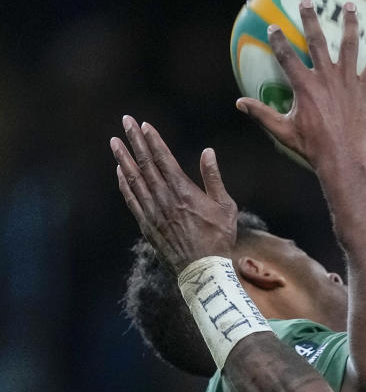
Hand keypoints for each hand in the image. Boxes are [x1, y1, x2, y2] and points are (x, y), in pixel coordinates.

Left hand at [111, 117, 236, 272]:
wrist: (203, 270)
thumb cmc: (219, 239)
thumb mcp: (225, 207)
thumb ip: (214, 178)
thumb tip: (208, 152)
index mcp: (183, 191)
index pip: (163, 158)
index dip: (152, 140)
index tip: (143, 125)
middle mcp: (164, 198)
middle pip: (145, 163)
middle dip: (134, 140)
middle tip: (126, 121)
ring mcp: (153, 212)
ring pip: (134, 179)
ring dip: (123, 158)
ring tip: (114, 141)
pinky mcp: (147, 225)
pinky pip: (131, 200)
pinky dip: (124, 184)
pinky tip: (119, 171)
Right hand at [236, 0, 365, 178]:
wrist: (345, 160)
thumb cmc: (314, 149)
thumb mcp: (284, 132)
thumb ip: (262, 114)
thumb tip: (239, 103)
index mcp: (304, 86)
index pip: (286, 56)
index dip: (278, 40)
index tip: (273, 27)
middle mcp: (326, 78)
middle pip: (316, 40)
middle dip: (310, 18)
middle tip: (307, 1)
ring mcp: (348, 82)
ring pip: (349, 44)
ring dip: (349, 23)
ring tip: (348, 6)